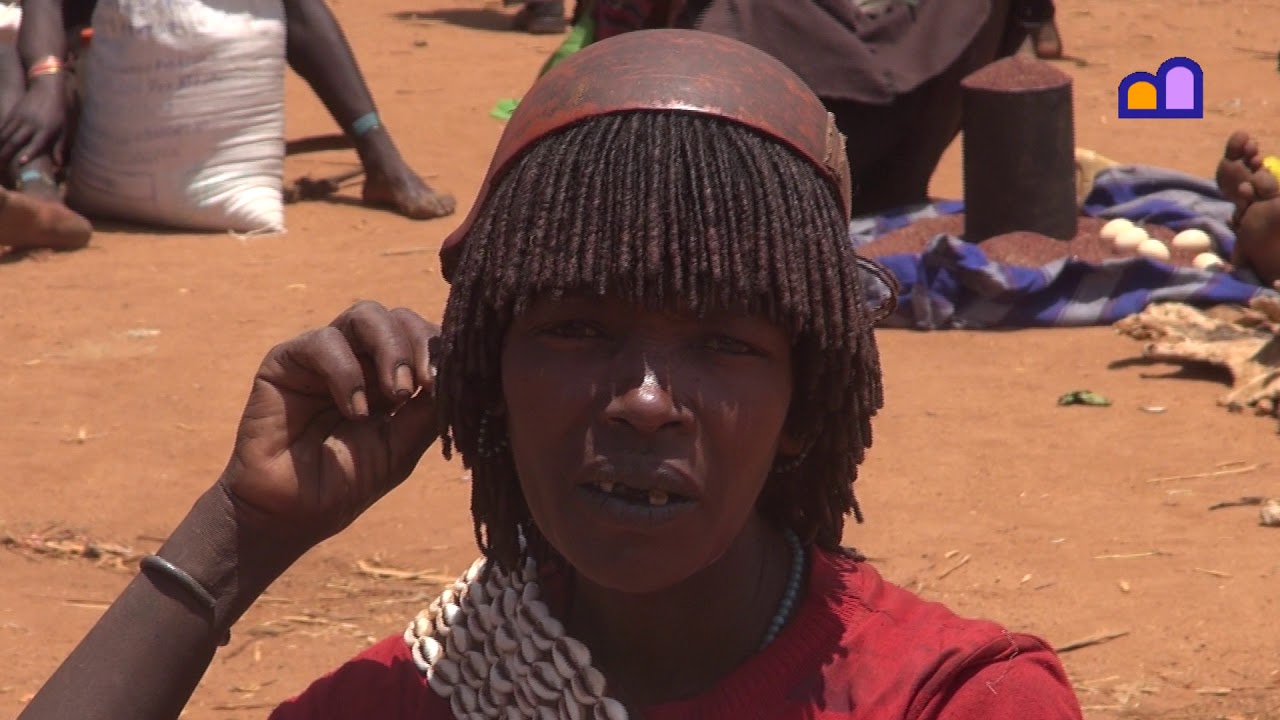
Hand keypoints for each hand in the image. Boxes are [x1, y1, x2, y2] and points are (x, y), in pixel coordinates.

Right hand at [0, 79, 66, 168]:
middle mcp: (31, 124)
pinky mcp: (13, 113)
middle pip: (15, 141)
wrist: (47, 87)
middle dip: (6, 154)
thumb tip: (59, 164)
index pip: (36, 143)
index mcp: (47, 129)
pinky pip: (3, 126)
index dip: (28, 153)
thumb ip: (60, 145)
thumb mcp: (65, 127)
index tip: (20, 162)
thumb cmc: (60, 110)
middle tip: (1, 166)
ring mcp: (20, 118)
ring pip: (5, 134)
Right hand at [217, 301, 440, 553]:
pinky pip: (323, 342)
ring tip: (397, 392)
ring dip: (390, 348)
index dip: (442, 349)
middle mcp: (360, 357)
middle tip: (425, 384)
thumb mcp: (403, 445)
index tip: (455, 380)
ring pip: (365, 314)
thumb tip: (461, 374)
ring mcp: (325, 355)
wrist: (293, 513)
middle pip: (400, 317)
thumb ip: (430, 408)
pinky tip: (356, 410)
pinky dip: (347, 372)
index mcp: (392, 374)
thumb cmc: (348, 481)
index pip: (425, 337)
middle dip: (420, 344)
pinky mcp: (287, 360)